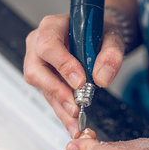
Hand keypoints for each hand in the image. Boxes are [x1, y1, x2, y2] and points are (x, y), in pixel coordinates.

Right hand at [24, 14, 124, 137]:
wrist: (97, 37)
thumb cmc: (99, 31)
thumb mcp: (112, 36)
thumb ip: (111, 54)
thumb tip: (102, 78)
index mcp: (52, 26)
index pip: (49, 45)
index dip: (62, 65)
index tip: (80, 81)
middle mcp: (39, 44)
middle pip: (36, 70)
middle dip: (56, 91)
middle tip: (76, 107)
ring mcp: (40, 63)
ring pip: (42, 88)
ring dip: (60, 106)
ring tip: (77, 121)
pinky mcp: (46, 79)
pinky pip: (50, 97)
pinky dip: (63, 111)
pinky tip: (73, 123)